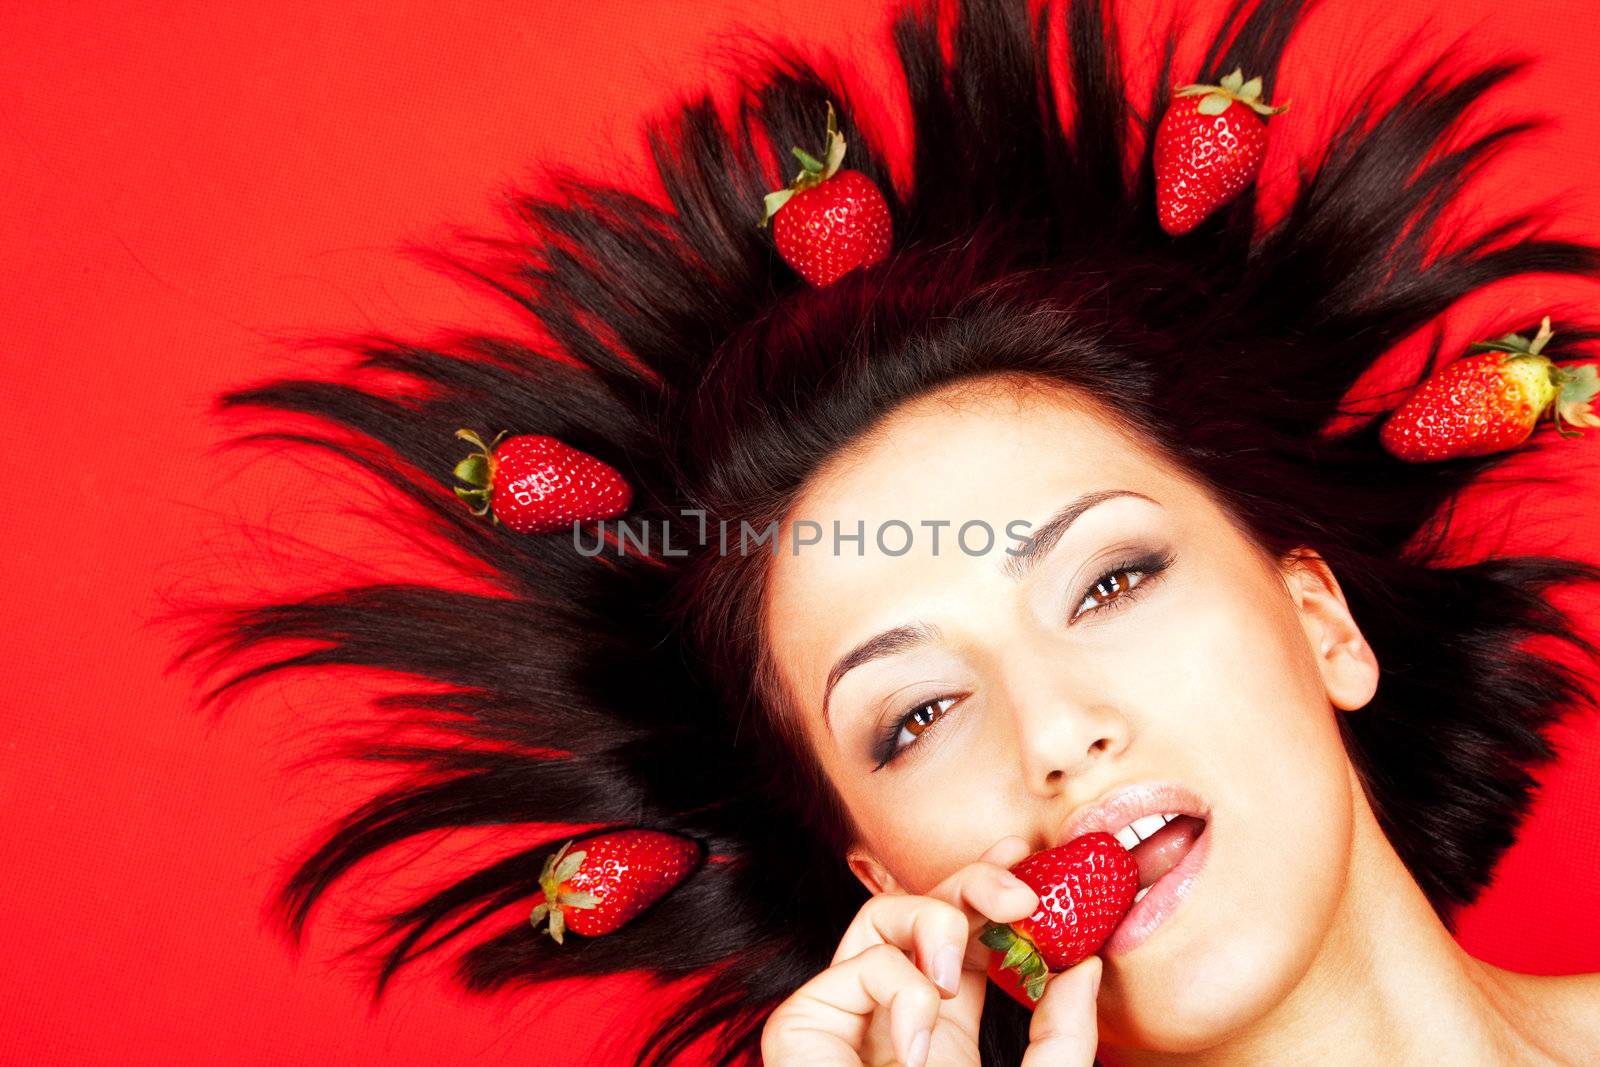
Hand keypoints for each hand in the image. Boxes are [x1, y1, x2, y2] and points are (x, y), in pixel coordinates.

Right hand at [760, 836, 1104, 1065]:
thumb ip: (1062, 1040)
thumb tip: (1083, 968)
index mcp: (942, 1031)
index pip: (959, 938)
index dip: (984, 887)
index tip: (1024, 854)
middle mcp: (891, 1017)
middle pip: (918, 910)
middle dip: (967, 882)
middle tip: (1019, 890)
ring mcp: (845, 1021)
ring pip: (877, 919)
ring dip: (932, 921)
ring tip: (958, 970)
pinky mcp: (802, 1029)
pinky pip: (857, 968)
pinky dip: (899, 992)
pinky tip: (914, 1052)